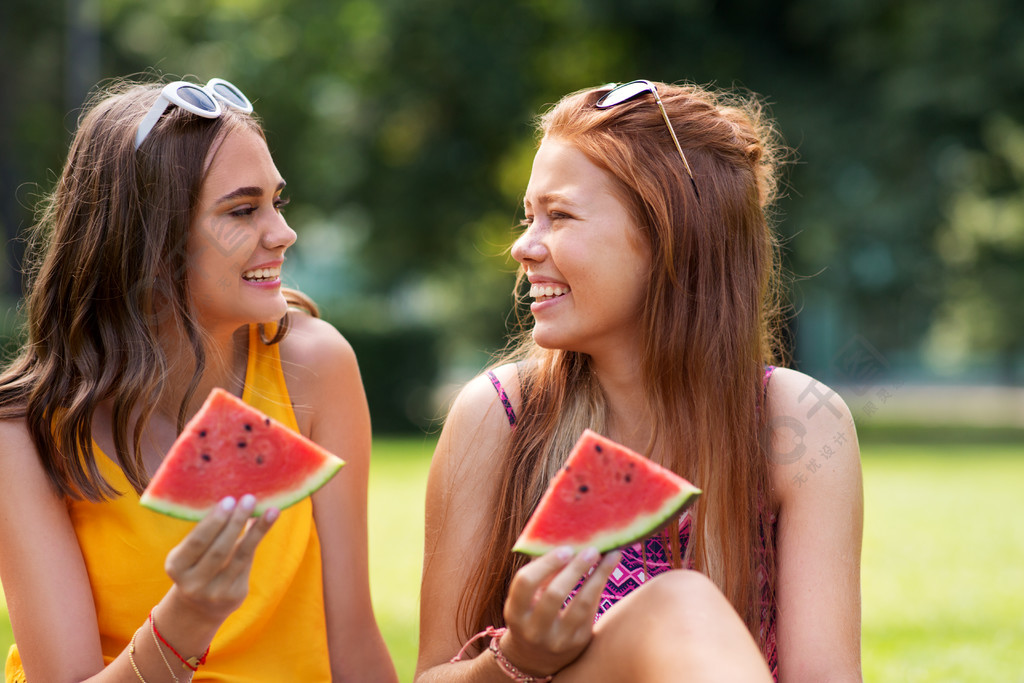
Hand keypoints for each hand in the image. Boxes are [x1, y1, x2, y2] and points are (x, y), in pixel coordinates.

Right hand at [164, 494, 277, 621]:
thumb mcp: (191, 553)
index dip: (214, 521)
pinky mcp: (235, 596)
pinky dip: (257, 540)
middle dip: (235, 522)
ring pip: (240, 557)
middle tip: (249, 499)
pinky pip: (248, 563)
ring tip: (270, 510)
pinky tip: (267, 523)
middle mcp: (193, 583)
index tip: (229, 500)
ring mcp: (215, 592)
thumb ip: (208, 531)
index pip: (197, 542)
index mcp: (176, 567)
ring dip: (256, 531)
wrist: (199, 607)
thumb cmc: (197, 565)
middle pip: (219, 550)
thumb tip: (234, 497)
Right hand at [499, 546, 621, 676]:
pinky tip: (607, 569)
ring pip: (581, 605)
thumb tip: (561, 538)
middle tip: (591, 549)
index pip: (525, 583)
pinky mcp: (578, 643)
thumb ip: (539, 575)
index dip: (545, 564)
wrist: (534, 658)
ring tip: (609, 555)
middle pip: (555, 595)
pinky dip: (600, 587)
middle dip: (575, 569)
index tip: (565, 549)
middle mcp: (534, 630)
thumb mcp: (525, 600)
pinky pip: (592, 611)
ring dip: (597, 576)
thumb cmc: (530, 615)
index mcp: (515, 614)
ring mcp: (558, 640)